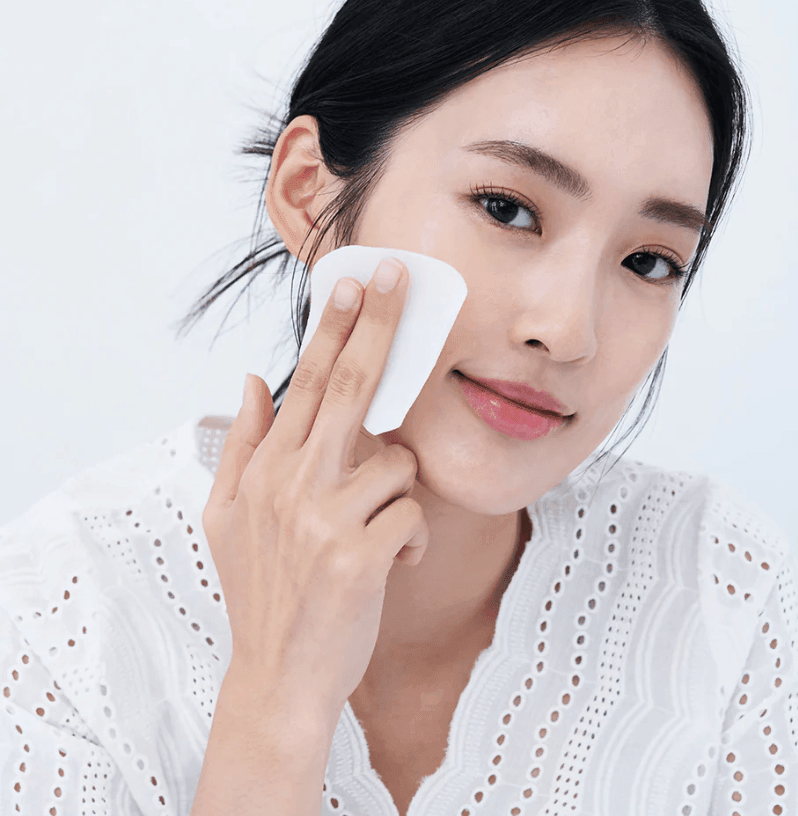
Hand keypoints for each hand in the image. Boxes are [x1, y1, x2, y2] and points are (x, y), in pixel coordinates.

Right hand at [201, 257, 428, 727]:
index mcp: (266, 470)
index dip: (332, 329)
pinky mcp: (361, 555)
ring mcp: (325, 518)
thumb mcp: (227, 517)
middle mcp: (293, 484)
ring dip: (399, 494)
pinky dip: (412, 539)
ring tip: (376, 532)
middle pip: (349, 387)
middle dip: (377, 325)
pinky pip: (413, 515)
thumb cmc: (261, 592)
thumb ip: (243, 444)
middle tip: (398, 277)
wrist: (278, 677)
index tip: (352, 284)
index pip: (306, 382)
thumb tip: (251, 379)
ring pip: (398, 462)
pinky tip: (391, 565)